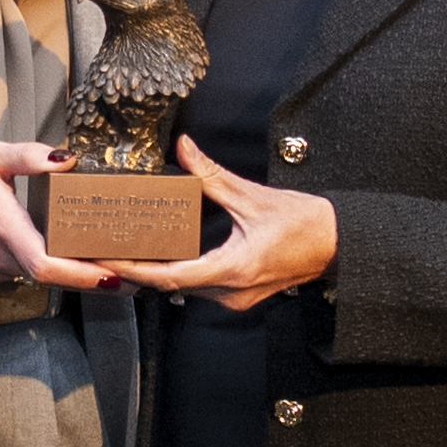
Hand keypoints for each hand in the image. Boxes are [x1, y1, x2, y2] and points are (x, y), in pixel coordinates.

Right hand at [0, 139, 121, 293]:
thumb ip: (31, 157)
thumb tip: (69, 159)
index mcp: (1, 226)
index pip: (48, 265)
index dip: (84, 276)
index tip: (115, 278)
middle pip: (48, 273)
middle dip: (83, 271)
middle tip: (118, 263)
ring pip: (31, 275)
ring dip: (55, 266)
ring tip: (81, 250)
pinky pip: (11, 276)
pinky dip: (27, 263)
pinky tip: (33, 245)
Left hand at [96, 136, 337, 311]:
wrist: (338, 244)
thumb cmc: (305, 224)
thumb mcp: (253, 196)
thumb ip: (211, 176)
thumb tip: (183, 148)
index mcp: (232, 269)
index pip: (170, 277)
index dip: (135, 269)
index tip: (109, 258)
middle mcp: (230, 292)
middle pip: (171, 285)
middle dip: (138, 268)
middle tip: (107, 247)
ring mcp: (235, 298)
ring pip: (185, 288)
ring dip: (158, 270)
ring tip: (126, 248)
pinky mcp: (239, 294)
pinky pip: (199, 286)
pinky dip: (178, 270)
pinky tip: (163, 252)